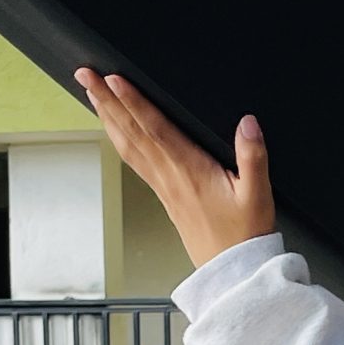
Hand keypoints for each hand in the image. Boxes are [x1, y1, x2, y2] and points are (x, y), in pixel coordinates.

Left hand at [75, 72, 276, 268]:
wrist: (231, 270)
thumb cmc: (244, 235)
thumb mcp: (258, 195)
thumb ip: (253, 156)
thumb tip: (248, 123)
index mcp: (190, 170)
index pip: (156, 129)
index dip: (134, 102)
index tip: (115, 79)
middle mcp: (169, 175)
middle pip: (131, 131)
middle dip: (107, 100)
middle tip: (85, 73)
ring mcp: (162, 184)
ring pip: (127, 144)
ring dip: (106, 116)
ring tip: (90, 92)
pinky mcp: (163, 192)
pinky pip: (134, 159)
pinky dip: (118, 138)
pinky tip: (113, 129)